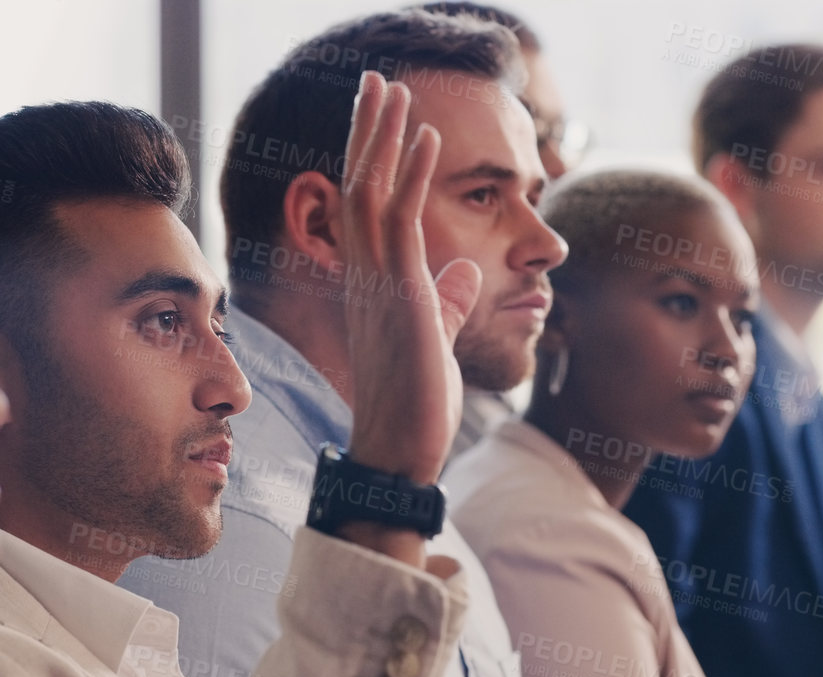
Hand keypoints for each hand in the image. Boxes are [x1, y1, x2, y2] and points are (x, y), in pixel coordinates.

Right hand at [337, 71, 480, 486]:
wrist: (400, 451)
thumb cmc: (417, 406)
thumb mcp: (437, 340)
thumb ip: (447, 303)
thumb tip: (464, 273)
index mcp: (373, 283)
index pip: (367, 205)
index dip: (374, 156)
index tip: (384, 114)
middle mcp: (365, 275)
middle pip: (359, 183)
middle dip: (368, 128)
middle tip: (376, 79)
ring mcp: (377, 282)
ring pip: (369, 190)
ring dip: (384, 134)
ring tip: (393, 87)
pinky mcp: (398, 293)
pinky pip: (398, 220)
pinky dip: (412, 173)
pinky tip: (427, 136)